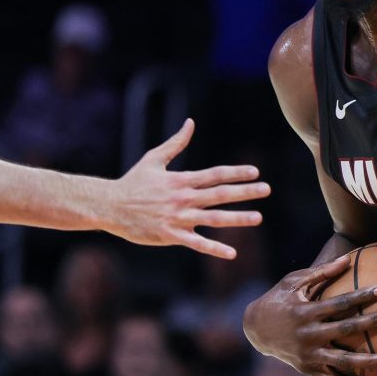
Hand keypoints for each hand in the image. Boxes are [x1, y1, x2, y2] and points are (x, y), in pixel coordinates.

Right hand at [108, 118, 269, 258]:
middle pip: (219, 194)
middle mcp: (183, 198)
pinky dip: (214, 248)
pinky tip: (232, 252)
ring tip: (258, 218)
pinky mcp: (171, 235)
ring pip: (213, 219)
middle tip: (266, 190)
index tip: (255, 172)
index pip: (214, 175)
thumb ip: (176, 143)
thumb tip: (190, 122)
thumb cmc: (133, 182)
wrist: (110, 206)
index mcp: (181, 180)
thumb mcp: (154, 158)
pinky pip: (196, 243)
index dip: (236, 173)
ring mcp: (178, 218)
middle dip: (245, 192)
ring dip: (237, 219)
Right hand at [243, 256, 376, 375]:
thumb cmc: (278, 299)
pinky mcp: (308, 369)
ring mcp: (308, 354)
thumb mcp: (293, 282)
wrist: (255, 329)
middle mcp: (308, 334)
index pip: (340, 303)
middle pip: (347, 329)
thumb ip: (321, 272)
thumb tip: (348, 259)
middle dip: (374, 322)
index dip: (362, 296)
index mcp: (306, 311)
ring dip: (369, 360)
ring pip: (343, 360)